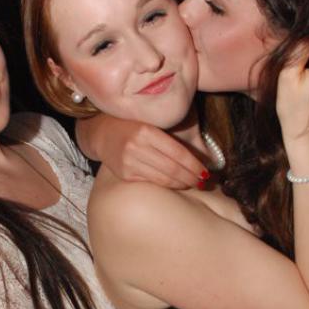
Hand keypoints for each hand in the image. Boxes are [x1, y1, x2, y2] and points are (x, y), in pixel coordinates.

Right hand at [77, 116, 205, 188]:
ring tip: (192, 184)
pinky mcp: (125, 174)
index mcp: (147, 131)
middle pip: (172, 169)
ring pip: (164, 179)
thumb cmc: (133, 125)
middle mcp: (137, 147)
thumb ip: (173, 135)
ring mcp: (129, 163)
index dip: (195, 165)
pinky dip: (167, 185)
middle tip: (203, 182)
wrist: (102, 133)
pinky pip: (152, 183)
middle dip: (191, 178)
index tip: (206, 172)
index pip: (178, 153)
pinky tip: (175, 184)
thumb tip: (203, 153)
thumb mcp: (152, 123)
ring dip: (181, 184)